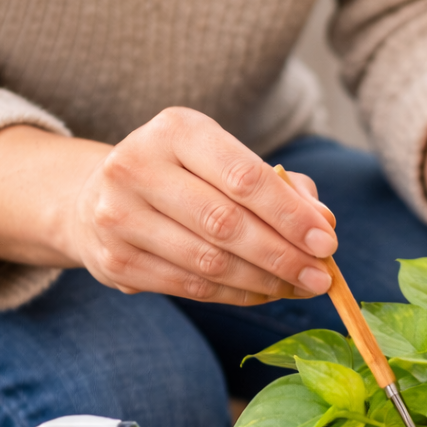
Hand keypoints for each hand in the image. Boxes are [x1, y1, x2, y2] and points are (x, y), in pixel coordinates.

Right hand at [72, 108, 338, 303]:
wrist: (99, 198)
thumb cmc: (186, 178)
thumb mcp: (228, 163)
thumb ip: (280, 186)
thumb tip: (323, 221)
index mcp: (175, 131)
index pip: (244, 177)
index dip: (290, 216)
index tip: (327, 243)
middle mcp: (138, 166)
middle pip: (226, 224)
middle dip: (283, 256)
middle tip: (320, 278)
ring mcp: (119, 216)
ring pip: (209, 262)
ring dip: (264, 282)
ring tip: (299, 288)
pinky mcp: (116, 260)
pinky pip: (191, 287)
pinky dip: (237, 295)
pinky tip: (264, 294)